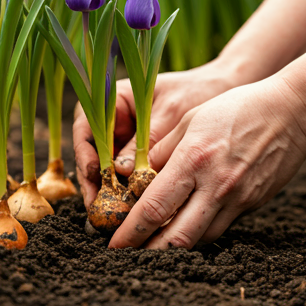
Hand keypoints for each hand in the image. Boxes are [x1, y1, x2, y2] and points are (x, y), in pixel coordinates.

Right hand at [73, 60, 237, 207]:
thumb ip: (146, 139)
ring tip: (111, 214)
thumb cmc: (195, 91)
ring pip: (106, 168)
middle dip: (93, 180)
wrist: (221, 92)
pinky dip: (127, 190)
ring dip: (107, 190)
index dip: (85, 152)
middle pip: (92, 152)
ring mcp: (124, 139)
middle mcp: (114, 121)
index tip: (94, 174)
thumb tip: (120, 171)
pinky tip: (131, 208)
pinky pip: (126, 175)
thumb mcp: (171, 113)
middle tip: (98, 206)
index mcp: (113, 99)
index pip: (86, 127)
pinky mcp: (138, 155)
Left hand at [108, 78, 305, 248]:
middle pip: (176, 238)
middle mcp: (215, 187)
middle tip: (129, 258)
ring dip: (173, 247)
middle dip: (148, 253)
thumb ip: (161, 150)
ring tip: (152, 246)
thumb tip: (136, 172)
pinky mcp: (251, 205)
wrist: (290, 113)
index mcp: (193, 161)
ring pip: (199, 239)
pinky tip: (185, 227)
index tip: (114, 244)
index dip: (131, 232)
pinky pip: (220, 228)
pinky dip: (198, 233)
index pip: (154, 207)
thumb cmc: (236, 109)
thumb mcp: (190, 120)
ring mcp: (237, 200)